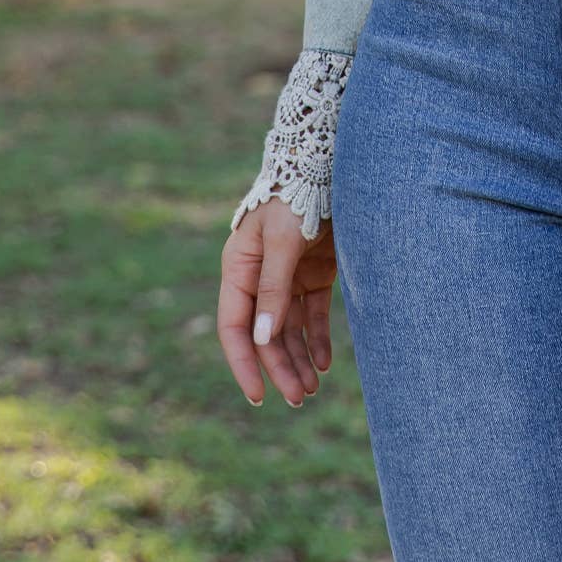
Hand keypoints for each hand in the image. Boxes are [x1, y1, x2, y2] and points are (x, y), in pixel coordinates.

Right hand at [218, 198, 337, 406]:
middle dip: (279, 368)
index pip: (235, 328)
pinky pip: (313, 313)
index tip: (258, 396)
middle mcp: (260, 276)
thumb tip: (263, 340)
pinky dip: (318, 338)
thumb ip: (274, 288)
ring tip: (312, 390)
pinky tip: (326, 363)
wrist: (326, 162)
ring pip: (289, 329)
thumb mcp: (284, 240)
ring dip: (298, 359)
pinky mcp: (314, 272)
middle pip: (265, 334)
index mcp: (239, 268)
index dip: (244, 363)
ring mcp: (288, 275)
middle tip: (298, 400)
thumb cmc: (298, 195)